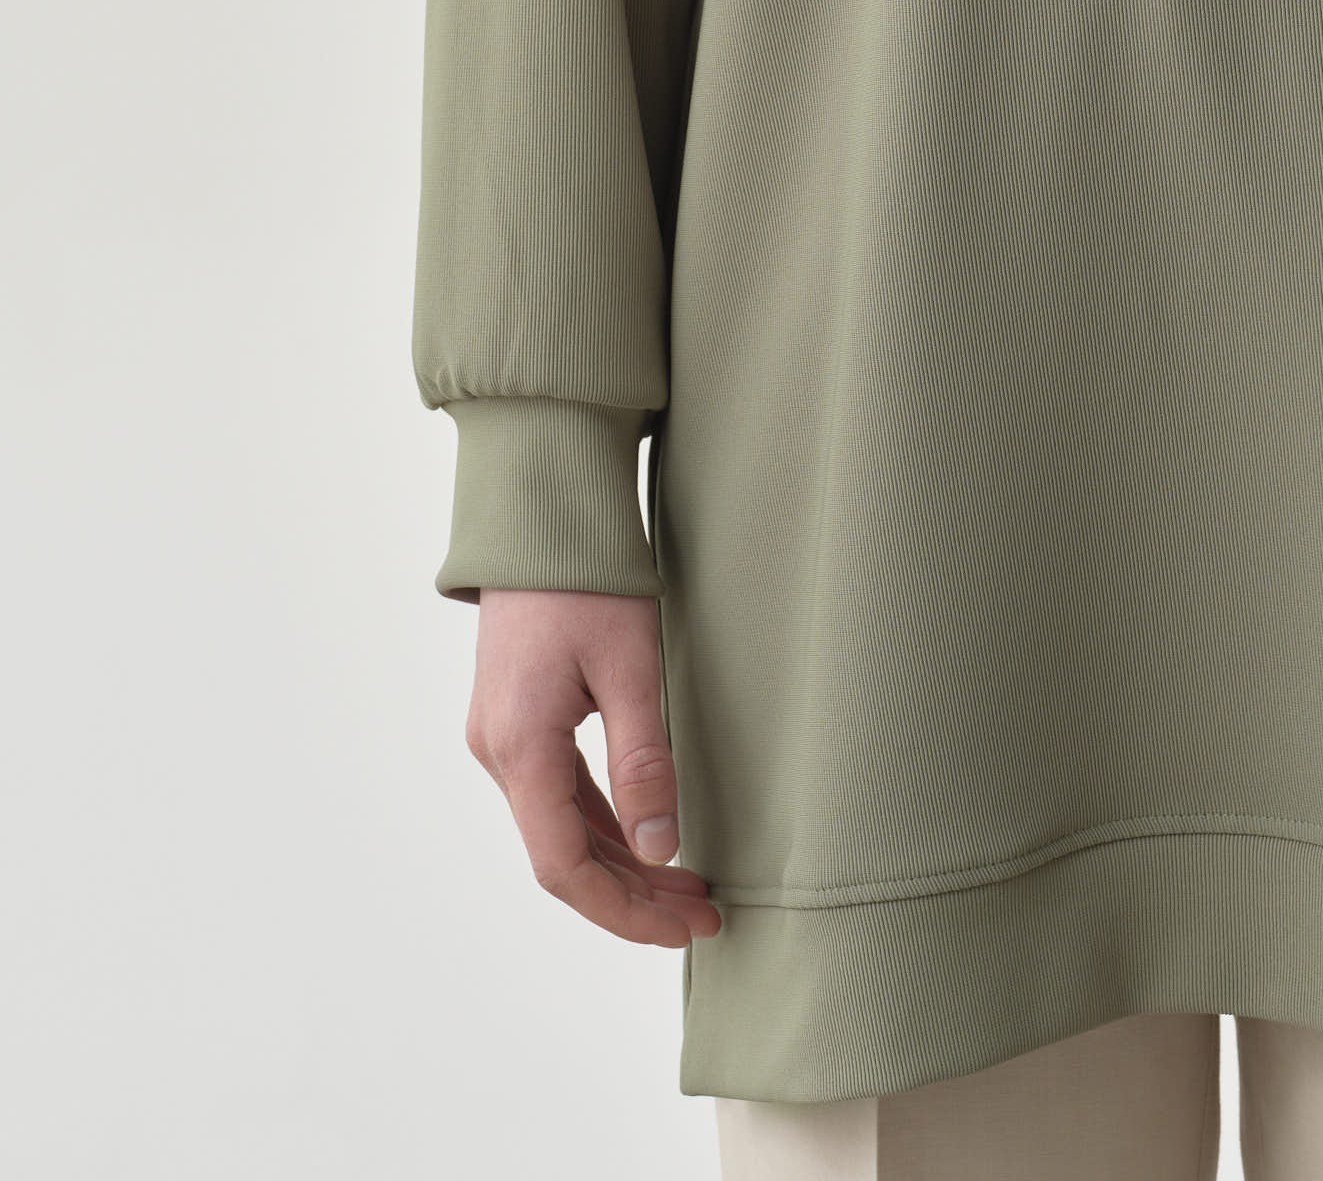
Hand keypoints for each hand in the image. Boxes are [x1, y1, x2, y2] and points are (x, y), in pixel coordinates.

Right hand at [465, 585, 721, 947]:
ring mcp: (502, 736)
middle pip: (563, 857)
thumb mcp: (629, 665)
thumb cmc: (587, 579)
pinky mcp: (516, 719)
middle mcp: (498, 752)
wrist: (541, 514)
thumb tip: (662, 848)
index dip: (623, 911)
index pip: (565, 868)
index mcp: (520, 747)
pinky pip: (558, 793)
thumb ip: (643, 760)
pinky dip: (604, 824)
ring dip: (622, 863)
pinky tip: (648, 836)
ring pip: (561, 828)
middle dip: (634, 895)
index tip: (681, 929)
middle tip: (704, 915)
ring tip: (689, 886)